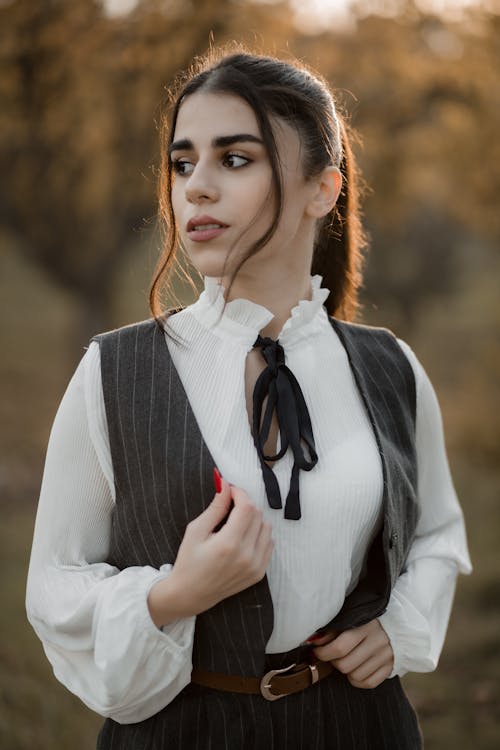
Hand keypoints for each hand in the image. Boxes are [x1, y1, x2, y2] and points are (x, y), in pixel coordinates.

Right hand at [148, 476, 273, 625]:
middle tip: (230, 504)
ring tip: (236, 521)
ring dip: (254, 518)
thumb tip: (225, 484)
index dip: (239, 493)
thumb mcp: (196, 530)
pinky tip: (243, 536)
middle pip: (258, 515)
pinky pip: (269, 543)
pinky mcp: (259, 573)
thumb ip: (215, 507)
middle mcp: (246, 556)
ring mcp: (255, 566)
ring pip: (266, 527)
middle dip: (245, 503)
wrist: (191, 594)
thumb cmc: (188, 561)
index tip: (230, 490)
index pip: (246, 507)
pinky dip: (259, 534)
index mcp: (228, 544)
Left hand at [310, 620, 393, 688]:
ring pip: (355, 676)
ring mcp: (386, 656)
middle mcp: (378, 641)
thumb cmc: (365, 619)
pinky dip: (358, 679)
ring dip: (346, 671)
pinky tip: (356, 668)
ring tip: (347, 658)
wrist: (396, 623)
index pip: (340, 647)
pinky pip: (368, 683)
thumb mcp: (350, 617)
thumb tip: (313, 640)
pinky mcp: (391, 667)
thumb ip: (332, 629)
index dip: (323, 652)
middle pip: (345, 665)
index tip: (317, 650)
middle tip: (333, 654)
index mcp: (366, 625)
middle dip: (333, 662)